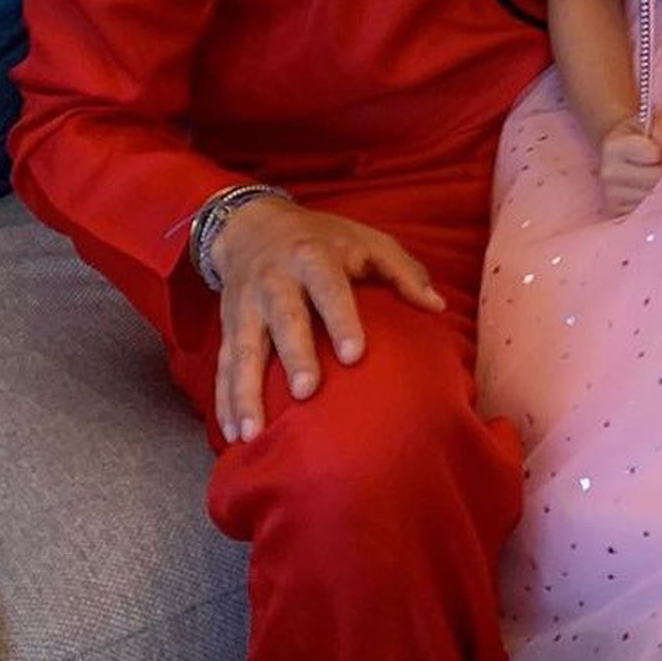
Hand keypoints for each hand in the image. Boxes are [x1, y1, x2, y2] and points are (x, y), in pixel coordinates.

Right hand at [209, 198, 445, 445]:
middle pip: (283, 319)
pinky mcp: (227, 326)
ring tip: (251, 432)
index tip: (354, 355)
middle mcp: (275, 281)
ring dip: (245, 391)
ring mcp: (245, 306)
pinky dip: (224, 400)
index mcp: (313, 258)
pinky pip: (224, 365)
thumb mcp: (366, 240)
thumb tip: (437, 306)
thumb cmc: (324, 240)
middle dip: (294, 354)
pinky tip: (232, 434)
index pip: (328, 288)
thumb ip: (403, 271)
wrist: (252, 225)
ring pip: (243, 350)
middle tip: (307, 391)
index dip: (341, 319)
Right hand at [597, 110, 661, 214]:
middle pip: (655, 179)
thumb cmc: (642, 136)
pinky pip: (648, 212)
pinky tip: (650, 190)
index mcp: (614, 147)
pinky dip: (655, 203)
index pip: (653, 155)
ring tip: (657, 177)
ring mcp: (611, 195)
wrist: (621, 153)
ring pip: (654, 197)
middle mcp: (608, 172)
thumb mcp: (653, 123)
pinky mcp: (618, 212)